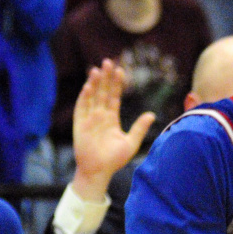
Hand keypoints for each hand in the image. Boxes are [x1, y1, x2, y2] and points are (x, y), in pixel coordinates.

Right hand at [72, 59, 155, 201]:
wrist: (98, 172)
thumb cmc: (114, 160)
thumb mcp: (131, 143)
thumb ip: (140, 128)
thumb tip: (152, 115)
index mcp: (111, 119)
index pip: (114, 96)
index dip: (117, 84)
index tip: (121, 70)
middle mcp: (100, 116)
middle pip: (103, 92)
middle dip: (105, 78)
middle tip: (108, 61)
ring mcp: (89, 119)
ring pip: (92, 96)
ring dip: (94, 83)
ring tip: (98, 69)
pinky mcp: (80, 124)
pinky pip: (82, 108)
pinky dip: (84, 97)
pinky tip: (89, 86)